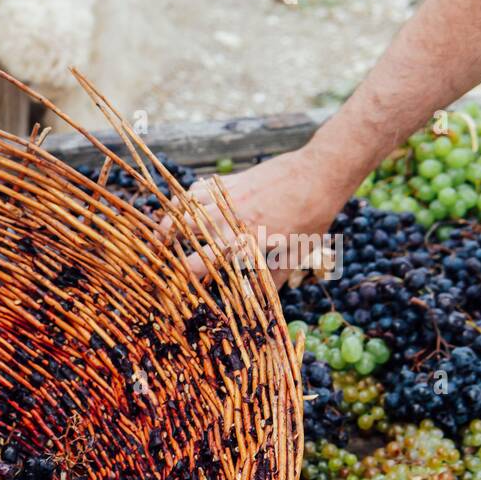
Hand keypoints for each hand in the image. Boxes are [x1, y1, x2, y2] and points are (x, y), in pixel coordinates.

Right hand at [157, 147, 351, 288]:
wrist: (321, 173)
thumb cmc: (313, 218)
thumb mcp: (296, 255)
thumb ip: (273, 279)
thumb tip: (263, 305)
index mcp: (246, 242)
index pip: (201, 262)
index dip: (183, 275)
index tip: (177, 284)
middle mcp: (231, 220)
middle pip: (181, 230)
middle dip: (164, 244)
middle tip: (159, 256)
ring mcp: (228, 198)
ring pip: (183, 207)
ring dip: (168, 221)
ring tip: (163, 234)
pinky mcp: (230, 182)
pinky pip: (196, 189)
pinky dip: (185, 199)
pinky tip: (184, 209)